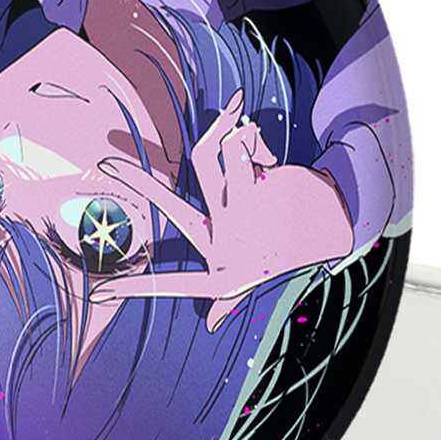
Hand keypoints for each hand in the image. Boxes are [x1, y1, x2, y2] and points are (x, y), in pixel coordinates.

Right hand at [90, 89, 353, 330]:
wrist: (340, 218)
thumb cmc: (292, 247)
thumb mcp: (256, 274)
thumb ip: (229, 297)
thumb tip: (209, 324)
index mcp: (225, 270)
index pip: (176, 284)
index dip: (138, 289)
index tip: (100, 295)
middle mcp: (229, 244)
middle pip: (172, 209)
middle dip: (139, 184)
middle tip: (106, 162)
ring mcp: (243, 214)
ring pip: (209, 158)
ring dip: (225, 133)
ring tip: (235, 115)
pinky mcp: (258, 185)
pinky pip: (238, 146)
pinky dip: (247, 135)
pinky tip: (260, 134)